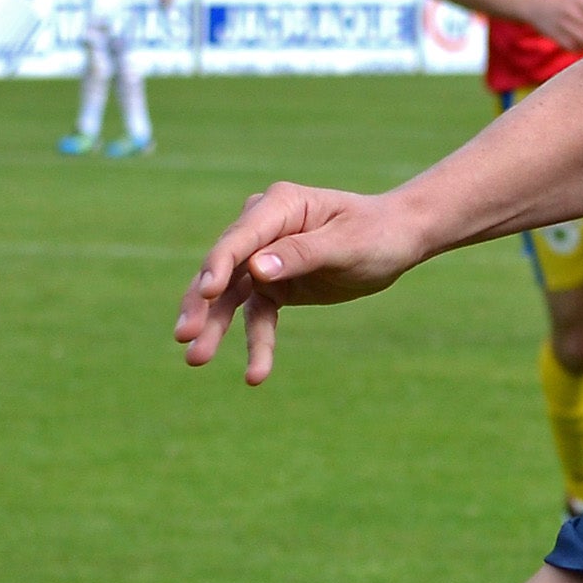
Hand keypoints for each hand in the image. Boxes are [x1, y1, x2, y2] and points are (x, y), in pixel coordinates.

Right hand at [175, 183, 424, 382]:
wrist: (398, 240)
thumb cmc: (376, 233)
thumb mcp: (346, 244)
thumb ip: (301, 255)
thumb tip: (255, 270)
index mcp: (278, 207)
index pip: (239, 239)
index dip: (218, 266)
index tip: (204, 294)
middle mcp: (262, 229)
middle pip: (223, 269)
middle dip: (201, 304)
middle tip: (183, 336)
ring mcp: (263, 258)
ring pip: (230, 297)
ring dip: (214, 327)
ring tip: (195, 360)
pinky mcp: (273, 285)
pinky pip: (258, 316)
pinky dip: (256, 343)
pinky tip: (255, 375)